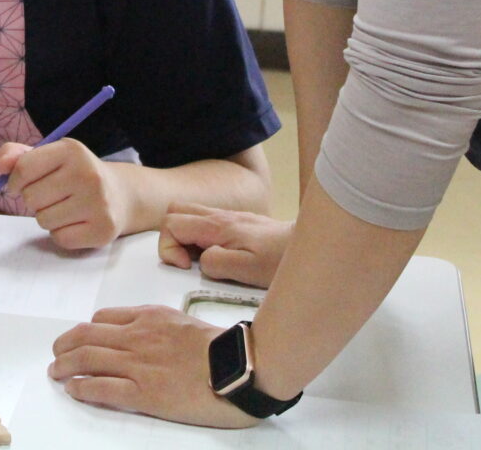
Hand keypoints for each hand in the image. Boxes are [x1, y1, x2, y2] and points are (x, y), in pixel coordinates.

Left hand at [0, 138, 132, 249]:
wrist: (120, 194)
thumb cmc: (75, 174)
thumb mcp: (50, 156)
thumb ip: (19, 156)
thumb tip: (0, 165)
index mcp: (72, 150)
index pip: (24, 168)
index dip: (14, 181)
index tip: (18, 185)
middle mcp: (88, 175)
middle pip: (31, 198)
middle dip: (34, 200)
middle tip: (52, 195)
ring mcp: (98, 204)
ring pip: (43, 220)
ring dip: (47, 217)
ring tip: (65, 207)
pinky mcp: (102, 230)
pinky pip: (59, 238)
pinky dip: (61, 233)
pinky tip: (76, 222)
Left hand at [50, 305, 258, 426]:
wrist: (240, 368)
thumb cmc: (220, 348)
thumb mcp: (183, 321)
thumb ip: (156, 323)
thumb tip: (136, 329)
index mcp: (149, 318)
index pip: (104, 318)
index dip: (85, 330)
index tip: (79, 338)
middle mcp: (138, 337)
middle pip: (87, 337)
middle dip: (65, 345)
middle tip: (56, 354)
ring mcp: (139, 365)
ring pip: (88, 359)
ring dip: (65, 365)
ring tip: (56, 372)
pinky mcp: (145, 393)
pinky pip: (103, 388)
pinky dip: (82, 388)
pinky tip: (73, 390)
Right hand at [159, 204, 292, 286]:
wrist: (312, 246)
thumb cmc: (282, 259)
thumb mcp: (247, 269)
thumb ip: (216, 263)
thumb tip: (200, 262)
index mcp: (217, 226)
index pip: (171, 223)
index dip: (169, 247)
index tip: (186, 266)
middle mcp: (220, 217)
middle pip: (175, 211)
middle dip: (171, 237)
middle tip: (187, 261)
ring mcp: (229, 218)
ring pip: (190, 214)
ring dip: (186, 236)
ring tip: (202, 260)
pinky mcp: (239, 224)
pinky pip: (207, 222)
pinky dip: (201, 237)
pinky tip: (218, 255)